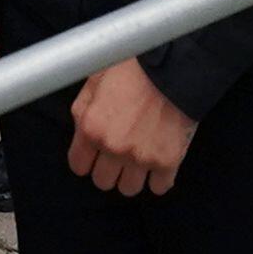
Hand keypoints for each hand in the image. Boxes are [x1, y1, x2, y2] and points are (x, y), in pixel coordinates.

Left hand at [63, 56, 194, 196]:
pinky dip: (158, 179)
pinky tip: (158, 162)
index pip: (79, 166)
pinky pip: (158, 188)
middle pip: (103, 182)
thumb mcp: (95, 80)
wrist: (174, 64)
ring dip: (133, 176)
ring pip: (128, 189)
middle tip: (120, 154)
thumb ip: (83, 111)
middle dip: (109, 169)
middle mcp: (113, 146)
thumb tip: (80, 133)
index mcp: (91, 127)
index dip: (87, 160)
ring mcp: (141, 156)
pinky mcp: (167, 161)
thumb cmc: (134, 67)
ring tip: (140, 157)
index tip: (96, 155)